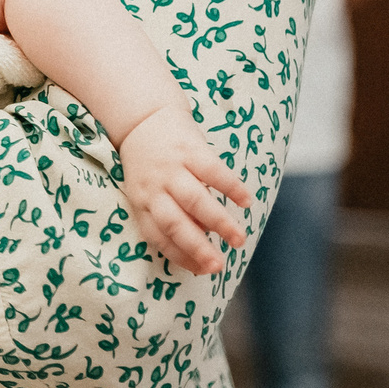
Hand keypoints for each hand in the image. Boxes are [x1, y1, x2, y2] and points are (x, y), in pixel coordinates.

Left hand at [113, 105, 251, 275]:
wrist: (144, 116)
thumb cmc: (151, 163)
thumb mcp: (149, 190)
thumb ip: (171, 214)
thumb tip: (201, 244)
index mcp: (141, 201)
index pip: (158, 236)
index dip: (179, 256)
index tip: (200, 271)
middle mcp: (153, 187)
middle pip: (175, 223)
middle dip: (198, 248)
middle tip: (218, 266)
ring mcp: (172, 167)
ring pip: (196, 201)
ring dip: (219, 223)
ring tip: (239, 240)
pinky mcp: (190, 148)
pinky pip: (213, 171)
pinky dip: (231, 187)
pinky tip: (247, 202)